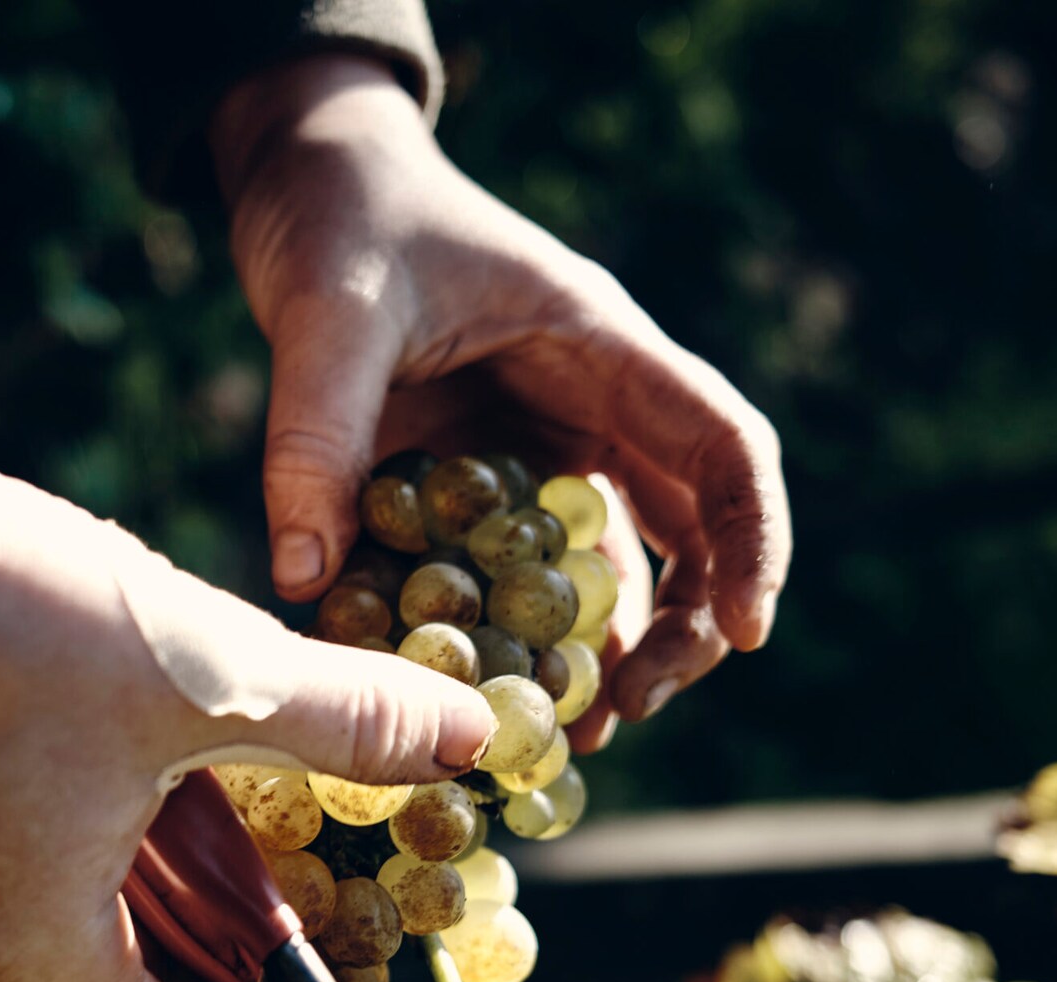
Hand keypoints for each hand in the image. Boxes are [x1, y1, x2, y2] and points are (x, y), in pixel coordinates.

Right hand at [0, 418, 493, 981]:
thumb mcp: (201, 671)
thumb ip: (346, 715)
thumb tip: (470, 738)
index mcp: (37, 952)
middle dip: (241, 959)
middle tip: (329, 890)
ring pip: (84, 912)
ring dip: (179, 874)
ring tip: (258, 785)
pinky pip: (32, 845)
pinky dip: (114, 818)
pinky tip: (158, 719)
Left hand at [210, 57, 789, 746]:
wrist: (307, 173)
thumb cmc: (340, 215)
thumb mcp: (327, 315)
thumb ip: (316, 436)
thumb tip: (303, 580)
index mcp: (599, 345)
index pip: (723, 446)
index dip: (752, 539)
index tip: (744, 633)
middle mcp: (589, 401)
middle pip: (686, 527)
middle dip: (678, 629)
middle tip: (624, 713)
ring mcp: (536, 441)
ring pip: (605, 561)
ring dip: (593, 649)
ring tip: (555, 734)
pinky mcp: (479, 474)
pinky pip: (512, 565)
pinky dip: (504, 628)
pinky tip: (469, 687)